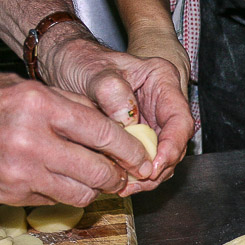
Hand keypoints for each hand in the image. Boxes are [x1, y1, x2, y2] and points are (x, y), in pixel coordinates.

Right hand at [0, 67, 151, 205]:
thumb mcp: (25, 86)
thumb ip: (69, 104)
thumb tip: (111, 122)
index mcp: (39, 106)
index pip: (103, 133)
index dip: (131, 150)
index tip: (143, 156)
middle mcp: (32, 141)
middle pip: (99, 171)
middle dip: (119, 176)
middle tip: (125, 173)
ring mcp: (20, 173)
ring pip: (81, 193)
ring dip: (95, 190)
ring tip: (97, 179)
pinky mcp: (10, 195)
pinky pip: (54, 201)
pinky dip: (66, 194)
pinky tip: (64, 181)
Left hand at [42, 34, 193, 194]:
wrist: (64, 63)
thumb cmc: (81, 60)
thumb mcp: (93, 70)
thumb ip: (112, 92)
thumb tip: (128, 122)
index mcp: (162, 81)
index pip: (180, 120)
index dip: (172, 147)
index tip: (155, 166)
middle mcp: (161, 103)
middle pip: (174, 144)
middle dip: (159, 167)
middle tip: (135, 182)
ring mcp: (150, 121)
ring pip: (161, 156)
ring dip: (146, 175)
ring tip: (124, 184)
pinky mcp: (137, 135)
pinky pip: (143, 159)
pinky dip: (133, 173)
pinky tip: (118, 179)